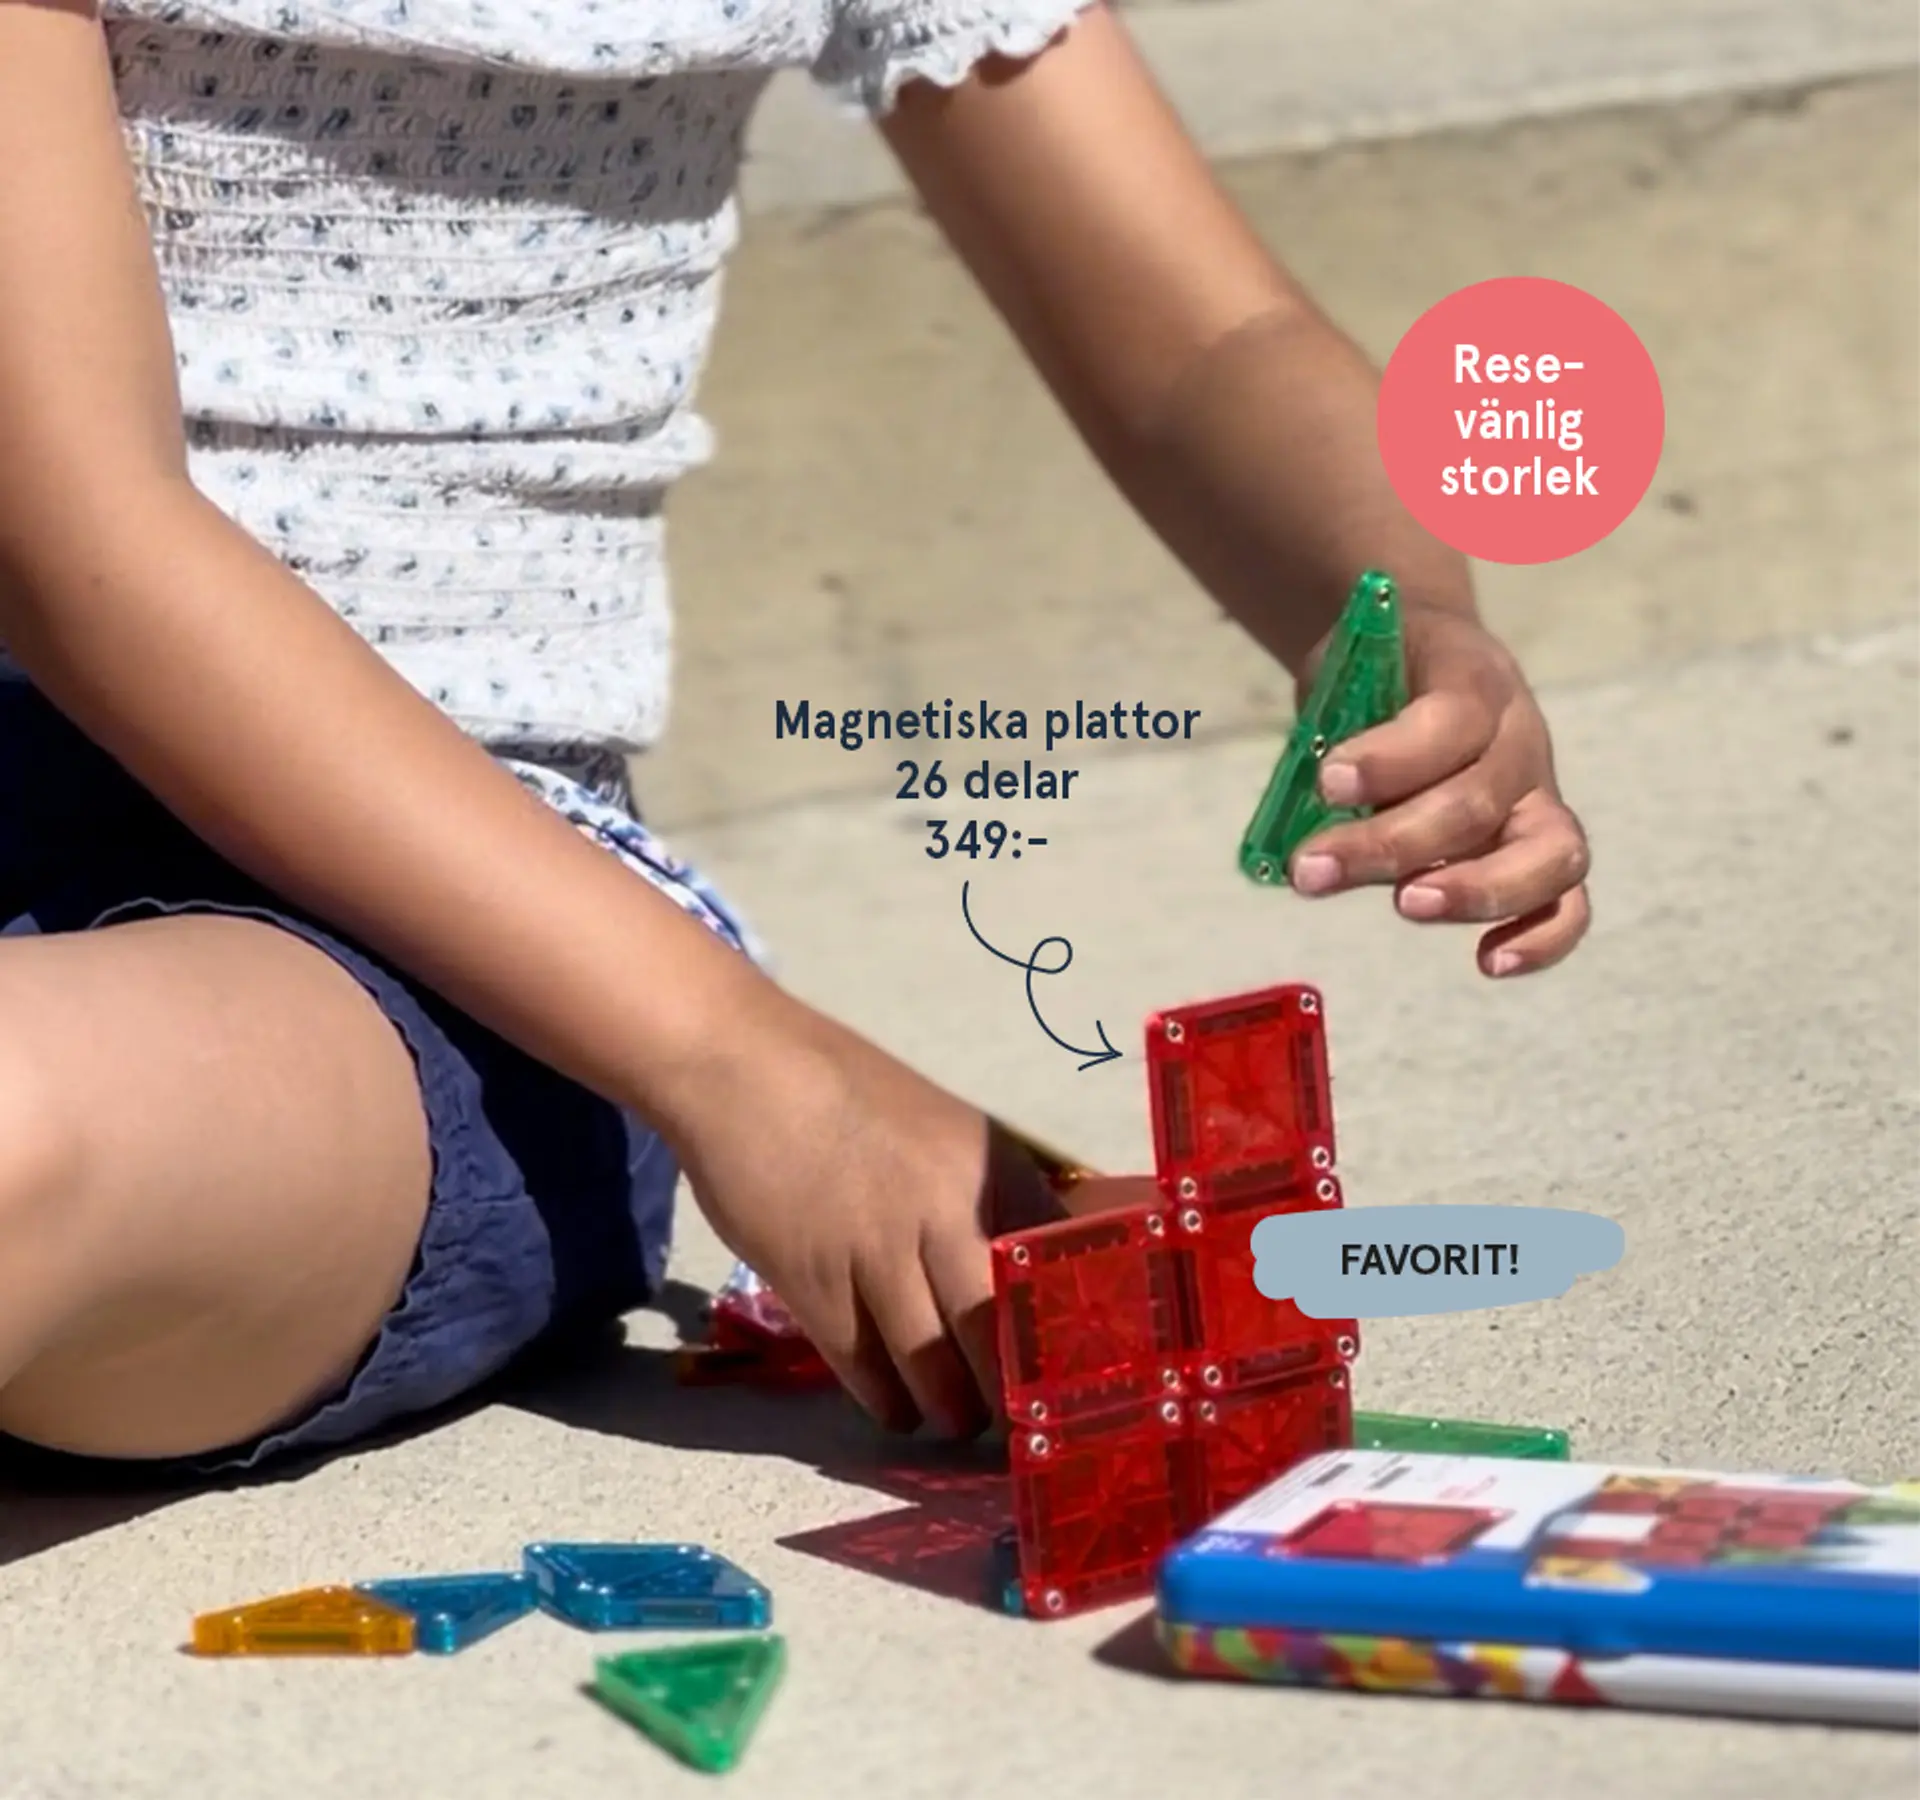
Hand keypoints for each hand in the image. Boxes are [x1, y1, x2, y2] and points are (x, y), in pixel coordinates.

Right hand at [663, 989, 1058, 1436]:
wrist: (741, 1066)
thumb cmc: (845, 1098)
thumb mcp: (943, 1135)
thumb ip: (983, 1202)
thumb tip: (1020, 1281)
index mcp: (993, 1169)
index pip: (1056, 1274)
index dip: (1062, 1335)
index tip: (1064, 1375)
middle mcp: (947, 1211)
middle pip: (999, 1333)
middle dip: (1009, 1390)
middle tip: (1012, 1418)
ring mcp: (879, 1250)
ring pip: (935, 1365)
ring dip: (949, 1407)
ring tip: (953, 1417)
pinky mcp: (814, 1283)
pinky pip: (865, 1366)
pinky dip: (885, 1399)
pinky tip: (894, 1407)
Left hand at [1288, 600, 1591, 975]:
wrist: (1431, 660)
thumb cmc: (1380, 678)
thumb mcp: (1348, 673)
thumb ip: (1330, 731)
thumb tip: (1300, 817)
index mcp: (1473, 681)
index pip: (1450, 719)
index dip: (1390, 758)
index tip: (1326, 782)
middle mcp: (1520, 742)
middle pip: (1478, 801)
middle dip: (1391, 842)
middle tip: (1313, 868)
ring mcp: (1541, 800)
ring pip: (1548, 854)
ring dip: (1475, 889)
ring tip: (1405, 905)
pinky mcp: (1546, 854)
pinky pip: (1569, 903)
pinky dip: (1541, 939)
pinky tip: (1488, 962)